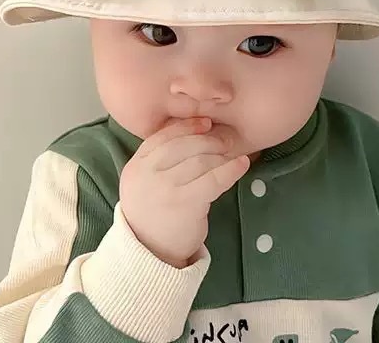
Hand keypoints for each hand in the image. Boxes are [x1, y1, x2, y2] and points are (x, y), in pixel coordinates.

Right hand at [119, 117, 249, 267]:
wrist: (152, 254)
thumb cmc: (155, 213)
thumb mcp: (147, 182)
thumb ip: (161, 160)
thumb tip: (198, 131)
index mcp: (136, 166)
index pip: (162, 136)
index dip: (187, 126)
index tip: (206, 123)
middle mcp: (146, 174)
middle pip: (183, 145)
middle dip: (208, 139)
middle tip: (225, 140)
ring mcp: (164, 188)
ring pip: (199, 160)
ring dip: (220, 154)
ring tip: (232, 153)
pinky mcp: (184, 204)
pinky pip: (212, 179)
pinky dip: (230, 169)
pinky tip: (242, 164)